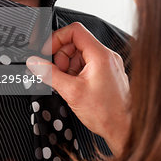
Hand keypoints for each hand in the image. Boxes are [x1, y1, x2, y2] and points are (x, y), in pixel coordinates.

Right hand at [27, 22, 130, 155]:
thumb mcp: (71, 92)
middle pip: (75, 42)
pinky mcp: (106, 73)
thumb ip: (49, 74)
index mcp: (100, 55)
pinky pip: (86, 64)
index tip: (47, 51)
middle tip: (57, 73)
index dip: (57, 38)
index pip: (75, 30)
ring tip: (68, 83)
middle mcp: (106, 56)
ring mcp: (107, 64)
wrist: (125, 130)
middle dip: (61, 56)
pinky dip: (75, 72)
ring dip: (67, 66)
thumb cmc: (107, 113)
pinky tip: (75, 86)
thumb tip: (35, 63)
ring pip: (79, 54)